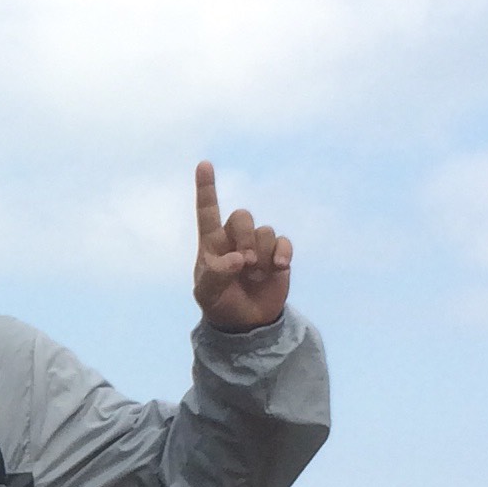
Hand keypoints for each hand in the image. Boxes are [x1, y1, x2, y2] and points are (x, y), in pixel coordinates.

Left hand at [193, 162, 291, 330]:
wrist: (245, 322)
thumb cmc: (219, 303)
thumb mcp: (207, 294)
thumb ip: (216, 275)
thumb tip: (238, 258)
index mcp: (211, 243)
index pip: (207, 211)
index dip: (206, 188)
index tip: (204, 164)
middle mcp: (235, 238)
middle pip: (242, 216)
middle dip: (245, 238)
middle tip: (245, 265)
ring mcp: (258, 245)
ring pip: (265, 231)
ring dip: (261, 256)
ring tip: (255, 277)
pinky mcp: (278, 254)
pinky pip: (284, 241)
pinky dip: (282, 253)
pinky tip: (278, 268)